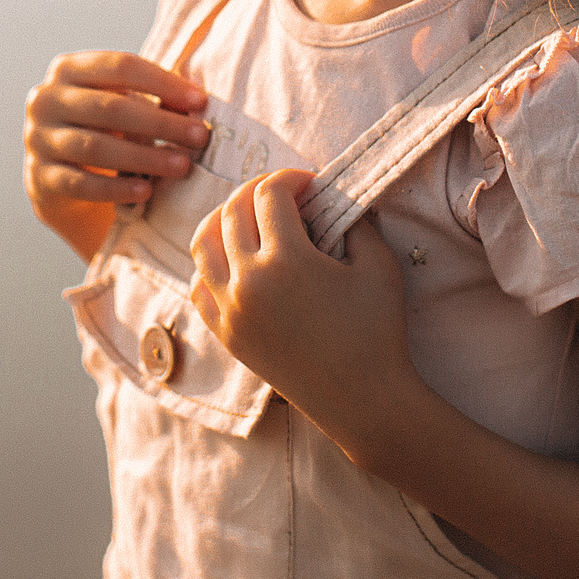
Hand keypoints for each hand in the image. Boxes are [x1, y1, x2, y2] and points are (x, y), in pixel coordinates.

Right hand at [23, 50, 210, 259]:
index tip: (200, 101)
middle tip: (199, 137)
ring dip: (145, 157)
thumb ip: (154, 101)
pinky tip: (145, 191)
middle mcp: (45, 100)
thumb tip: (195, 104)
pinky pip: (80, 184)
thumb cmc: (106, 132)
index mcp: (68, 70)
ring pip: (95, 147)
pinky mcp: (39, 178)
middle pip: (109, 107)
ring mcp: (37, 139)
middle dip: (160, 122)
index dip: (162, 83)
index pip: (120, 66)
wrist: (65, 181)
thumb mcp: (126, 108)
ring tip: (182, 166)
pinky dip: (116, 188)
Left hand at [188, 171, 415, 441]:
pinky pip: (199, 286)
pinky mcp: (226, 335)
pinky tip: (235, 260)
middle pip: (232, 210)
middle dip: (255, 189)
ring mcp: (230, 310)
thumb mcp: (379, 267)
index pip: (269, 194)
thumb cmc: (377, 332)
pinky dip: (210, 263)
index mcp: (286, 261)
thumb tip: (336, 201)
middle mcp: (248, 282)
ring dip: (222, 219)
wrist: (360, 400)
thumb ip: (358, 225)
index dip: (289, 178)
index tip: (309, 183)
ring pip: (202, 244)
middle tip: (281, 191)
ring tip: (249, 217)